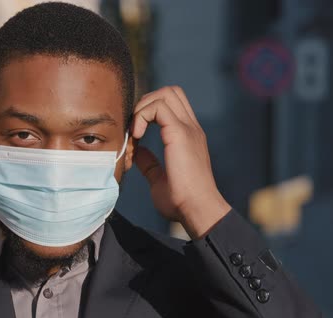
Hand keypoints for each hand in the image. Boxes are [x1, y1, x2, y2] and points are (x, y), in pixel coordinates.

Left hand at [131, 86, 230, 238]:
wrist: (198, 210)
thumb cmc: (182, 201)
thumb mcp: (160, 179)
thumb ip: (150, 164)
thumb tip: (138, 152)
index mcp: (188, 136)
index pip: (172, 104)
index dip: (149, 110)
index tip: (136, 134)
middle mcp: (191, 128)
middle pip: (170, 92)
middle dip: (145, 103)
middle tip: (134, 128)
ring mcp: (188, 129)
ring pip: (165, 93)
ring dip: (143, 108)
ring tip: (135, 133)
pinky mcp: (180, 133)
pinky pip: (158, 107)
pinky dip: (142, 116)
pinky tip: (137, 136)